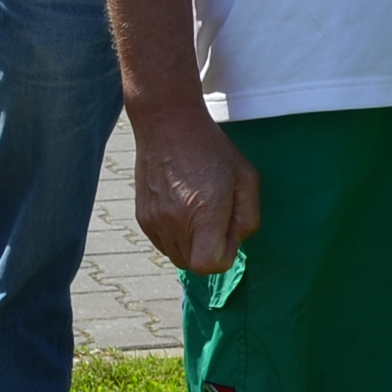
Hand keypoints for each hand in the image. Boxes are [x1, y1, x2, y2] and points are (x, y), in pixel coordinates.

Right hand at [133, 102, 262, 274]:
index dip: (224, 255)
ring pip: (177, 257)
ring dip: (191, 245)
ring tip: (196, 211)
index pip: (210, 265)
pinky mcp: (142, 217)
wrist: (168, 125)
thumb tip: (234, 243)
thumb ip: (248, 219)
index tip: (227, 231)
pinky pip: (163, 243)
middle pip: (193, 265)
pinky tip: (181, 208)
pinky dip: (174, 235)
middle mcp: (175, 221)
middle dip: (208, 250)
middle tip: (214, 218)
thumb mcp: (246, 179)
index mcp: (204, 212)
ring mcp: (155, 221)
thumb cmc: (212, 151)